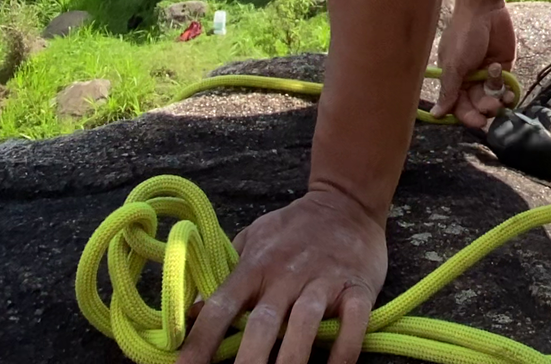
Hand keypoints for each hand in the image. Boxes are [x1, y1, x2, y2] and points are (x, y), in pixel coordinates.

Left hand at [176, 188, 387, 363]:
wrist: (347, 202)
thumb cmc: (293, 228)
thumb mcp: (253, 241)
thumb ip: (226, 275)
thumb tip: (193, 312)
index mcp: (255, 266)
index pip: (220, 305)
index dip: (200, 340)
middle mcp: (286, 274)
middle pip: (262, 323)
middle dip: (248, 360)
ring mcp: (323, 281)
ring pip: (304, 324)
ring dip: (291, 359)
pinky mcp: (357, 288)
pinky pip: (352, 324)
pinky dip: (344, 350)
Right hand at [433, 1, 517, 127]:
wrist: (485, 10)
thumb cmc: (463, 35)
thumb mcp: (454, 64)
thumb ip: (449, 91)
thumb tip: (436, 114)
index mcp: (452, 79)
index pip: (458, 105)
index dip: (467, 116)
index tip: (478, 122)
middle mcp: (468, 79)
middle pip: (476, 104)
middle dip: (484, 108)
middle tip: (491, 109)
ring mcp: (486, 74)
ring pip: (492, 97)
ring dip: (496, 100)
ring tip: (501, 97)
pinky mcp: (503, 68)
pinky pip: (505, 87)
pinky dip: (507, 90)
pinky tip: (509, 89)